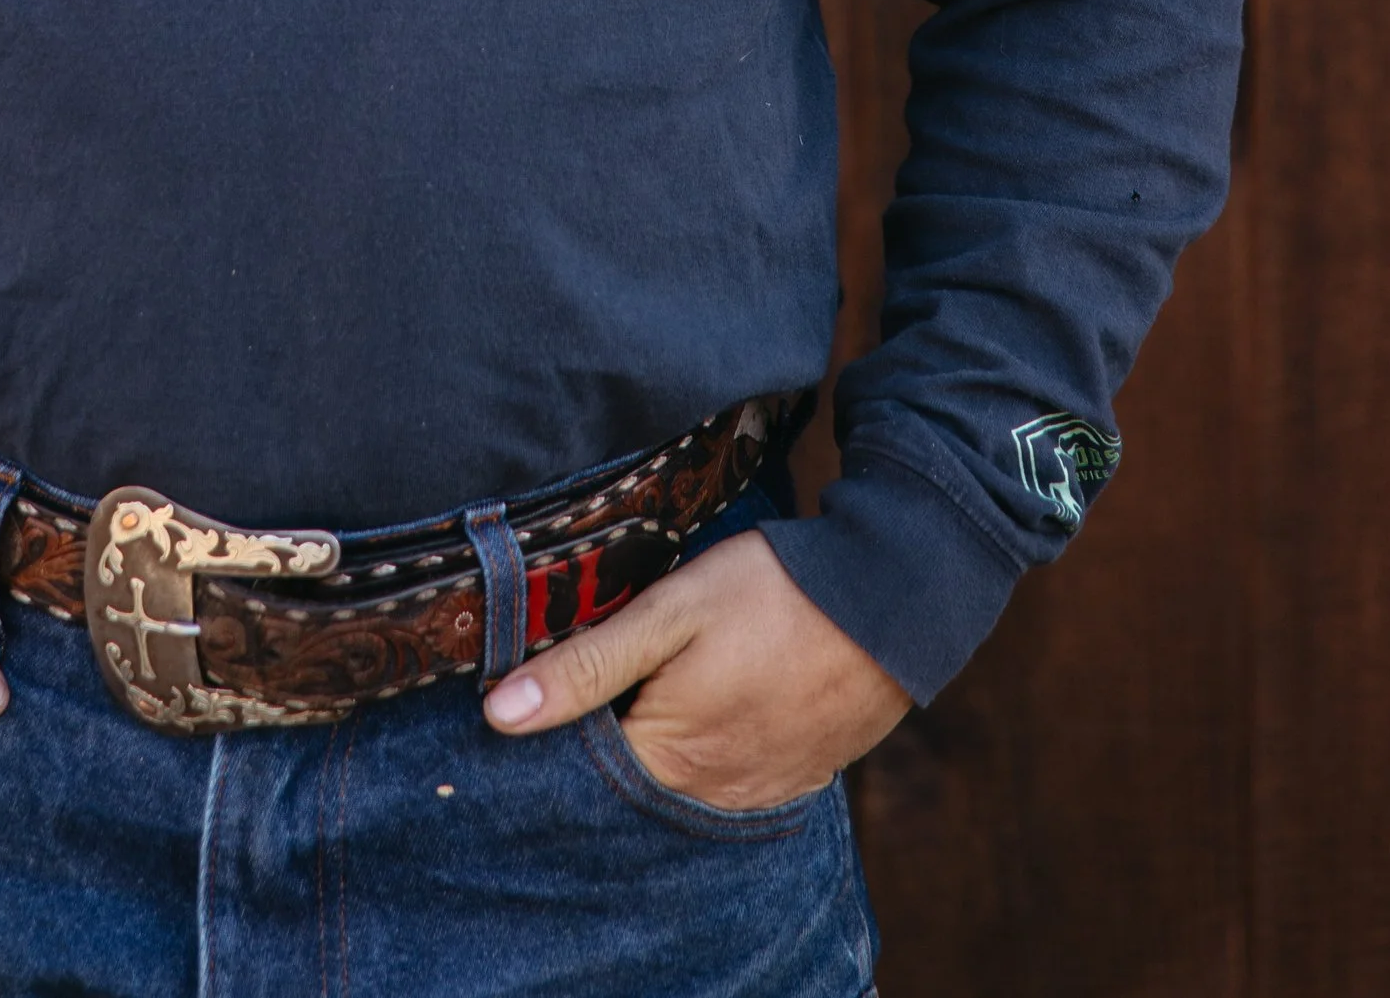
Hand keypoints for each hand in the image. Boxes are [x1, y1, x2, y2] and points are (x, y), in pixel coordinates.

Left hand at [483, 527, 908, 810]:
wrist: (890, 598)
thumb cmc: (773, 593)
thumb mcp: (669, 611)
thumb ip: (587, 665)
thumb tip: (499, 715)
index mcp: (668, 759)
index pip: (583, 766)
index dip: (559, 724)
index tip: (544, 684)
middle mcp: (710, 795)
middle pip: (632, 777)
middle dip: (610, 731)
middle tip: (611, 667)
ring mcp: (757, 791)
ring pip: (681, 777)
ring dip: (662, 738)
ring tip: (666, 676)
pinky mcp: (796, 777)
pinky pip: (730, 775)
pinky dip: (710, 745)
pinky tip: (713, 696)